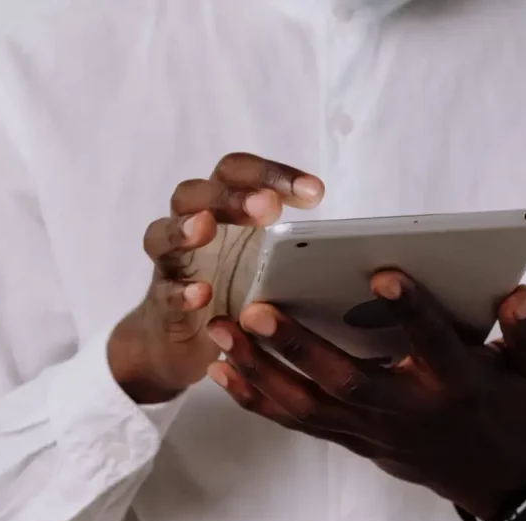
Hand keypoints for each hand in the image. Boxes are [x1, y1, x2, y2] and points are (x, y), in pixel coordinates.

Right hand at [108, 153, 323, 403]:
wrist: (182, 342)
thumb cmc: (234, 291)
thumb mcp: (269, 264)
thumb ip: (298, 247)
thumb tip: (364, 250)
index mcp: (223, 209)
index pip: (239, 172)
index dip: (273, 174)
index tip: (315, 193)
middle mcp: (193, 225)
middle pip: (198, 192)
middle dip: (233, 196)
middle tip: (266, 209)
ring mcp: (173, 263)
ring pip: (164, 232)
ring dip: (186, 227)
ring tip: (206, 229)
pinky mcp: (161, 301)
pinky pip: (164, 290)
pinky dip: (180, 290)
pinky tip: (201, 294)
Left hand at [204, 271, 525, 520]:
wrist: (491, 476)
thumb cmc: (511, 407)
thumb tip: (518, 293)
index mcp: (456, 384)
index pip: (434, 344)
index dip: (412, 310)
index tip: (384, 270)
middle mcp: (408, 410)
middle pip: (348, 380)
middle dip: (300, 345)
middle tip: (257, 307)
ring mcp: (373, 430)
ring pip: (309, 405)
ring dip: (260, 370)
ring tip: (220, 330)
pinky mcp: (350, 439)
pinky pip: (297, 423)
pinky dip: (257, 399)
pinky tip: (221, 370)